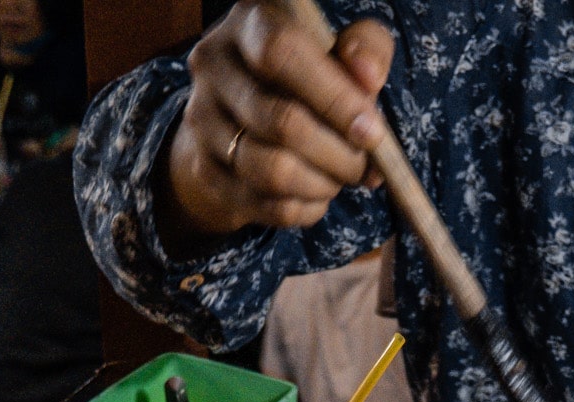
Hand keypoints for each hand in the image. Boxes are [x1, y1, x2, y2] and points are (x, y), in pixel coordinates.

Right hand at [161, 0, 393, 238]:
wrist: (244, 116)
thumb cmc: (307, 76)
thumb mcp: (342, 48)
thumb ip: (367, 49)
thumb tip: (367, 77)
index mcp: (250, 22)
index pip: (282, 52)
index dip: (334, 98)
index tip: (372, 132)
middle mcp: (214, 65)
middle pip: (281, 122)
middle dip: (339, 155)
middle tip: (364, 165)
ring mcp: (201, 118)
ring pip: (271, 171)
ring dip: (322, 184)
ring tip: (340, 177)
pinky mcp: (204, 169)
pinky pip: (265, 205)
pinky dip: (305, 208)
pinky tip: (318, 194)